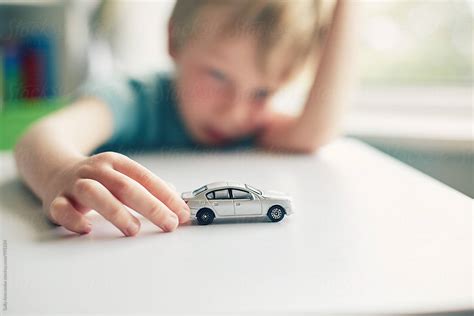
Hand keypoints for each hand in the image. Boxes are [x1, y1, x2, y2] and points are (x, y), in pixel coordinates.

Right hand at [43, 152, 189, 235]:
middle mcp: (96, 170)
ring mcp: (74, 184)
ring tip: (134, 230)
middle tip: (169, 224)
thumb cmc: (99, 179)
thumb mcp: (123, 176)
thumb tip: (178, 203)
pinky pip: (62, 209)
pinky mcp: (55, 200)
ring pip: (94, 194)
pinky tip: (88, 229)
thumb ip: (149, 188)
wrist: (54, 169)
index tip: (182, 213)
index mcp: (116, 163)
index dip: (166, 196)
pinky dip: (75, 219)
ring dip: (117, 213)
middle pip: (126, 187)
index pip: (145, 178)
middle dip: (152, 207)